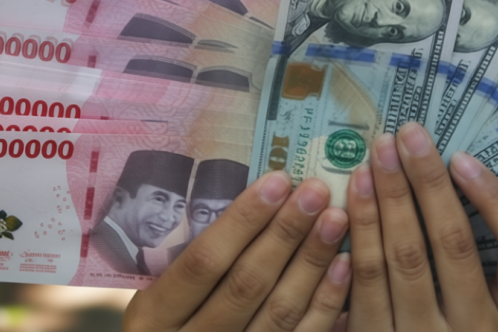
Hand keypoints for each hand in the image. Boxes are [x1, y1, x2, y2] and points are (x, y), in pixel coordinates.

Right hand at [122, 171, 351, 330]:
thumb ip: (192, 258)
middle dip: (285, 232)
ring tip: (335, 218)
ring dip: (311, 261)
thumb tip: (257, 200)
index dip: (242, 220)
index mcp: (155, 316)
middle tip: (316, 190)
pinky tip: (343, 266)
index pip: (203, 261)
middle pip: (246, 283)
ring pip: (280, 311)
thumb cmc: (170, 321)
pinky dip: (326, 302)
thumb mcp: (160, 295)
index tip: (277, 180)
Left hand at [344, 122, 497, 331]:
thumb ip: (484, 272)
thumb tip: (460, 183)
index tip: (464, 156)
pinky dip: (356, 247)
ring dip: (384, 204)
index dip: (495, 199)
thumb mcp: (493, 323)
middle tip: (403, 135)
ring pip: (403, 263)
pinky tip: (347, 209)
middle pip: (452, 244)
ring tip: (371, 161)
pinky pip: (364, 293)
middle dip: (424, 183)